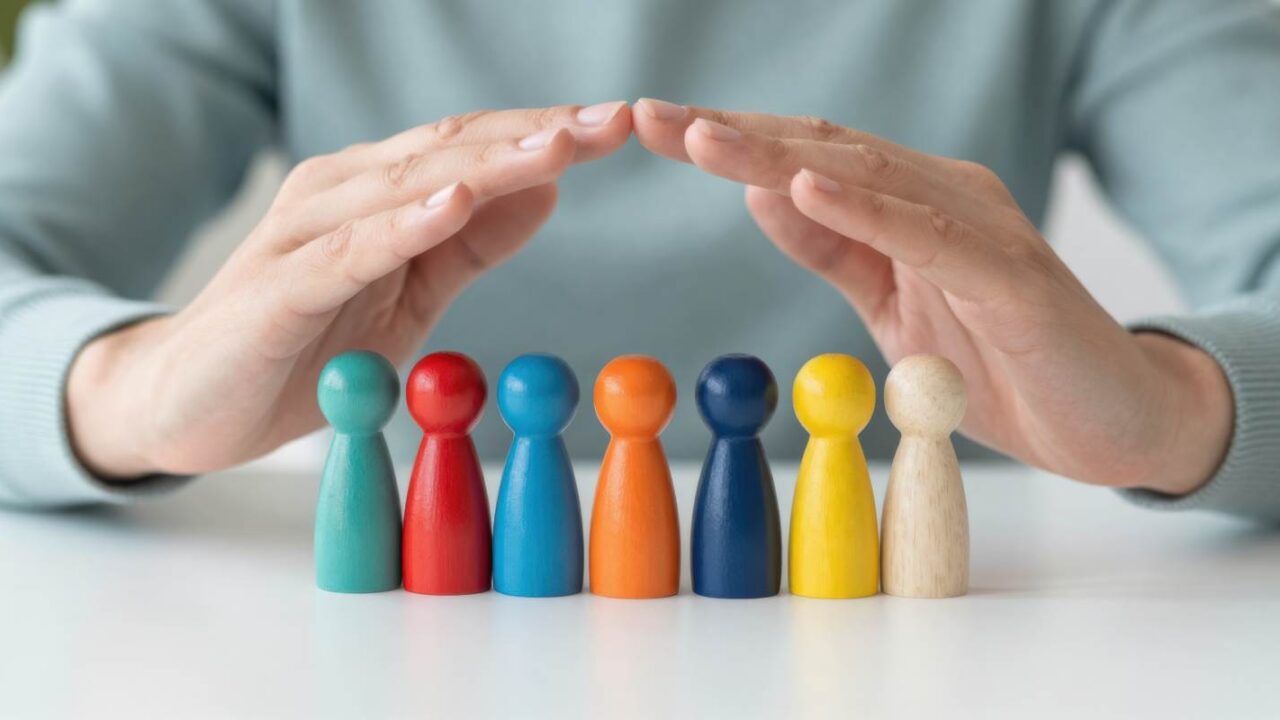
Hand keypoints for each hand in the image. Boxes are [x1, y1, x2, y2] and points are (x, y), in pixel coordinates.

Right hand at [68, 102, 632, 477]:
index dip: (547, 134)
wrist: (190, 403)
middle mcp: (342, 193)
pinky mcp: (279, 286)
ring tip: (559, 147)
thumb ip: (469, 245)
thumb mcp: (409, 294)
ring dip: (490, 163)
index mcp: (378, 192)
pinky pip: (350, 249)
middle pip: (452, 150)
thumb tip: (547, 191)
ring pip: (409, 185)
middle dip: (538, 134)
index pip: (473, 148)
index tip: (621, 124)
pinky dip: (405, 223)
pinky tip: (455, 202)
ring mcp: (306, 233)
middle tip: (613, 121)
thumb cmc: (304, 344)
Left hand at [634, 99, 1230, 493]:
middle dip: (728, 133)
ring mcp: (979, 229)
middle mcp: (942, 197)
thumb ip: (837, 250)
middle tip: (648, 115)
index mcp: (907, 205)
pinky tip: (804, 186)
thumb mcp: (892, 305)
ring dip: (775, 155)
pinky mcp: (1010, 276)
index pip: (803, 161)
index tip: (652, 128)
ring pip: (864, 176)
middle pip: (820, 151)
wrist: (1112, 419)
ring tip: (700, 136)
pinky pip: (926, 233)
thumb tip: (763, 196)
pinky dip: (865, 207)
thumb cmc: (1000, 362)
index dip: (727, 143)